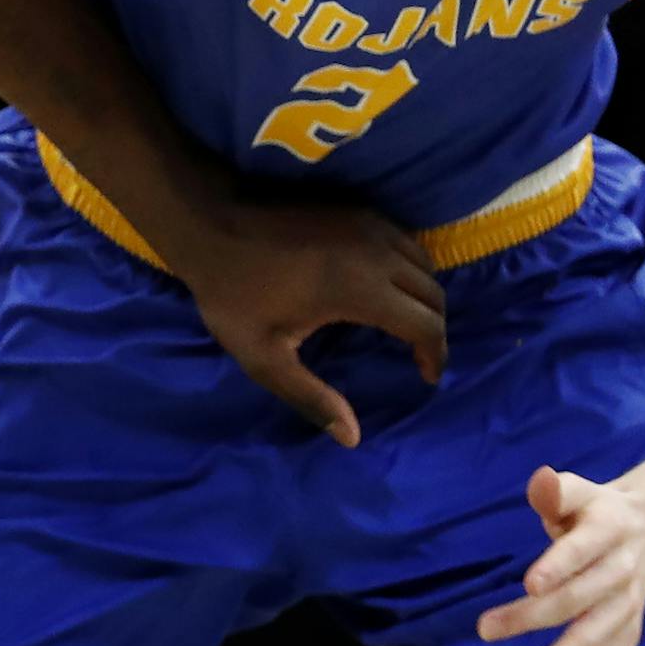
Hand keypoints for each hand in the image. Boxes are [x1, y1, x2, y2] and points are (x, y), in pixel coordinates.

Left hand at [182, 204, 446, 446]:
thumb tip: (352, 437)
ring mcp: (368, 224)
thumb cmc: (233, 294)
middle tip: (418, 354)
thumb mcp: (263, 358)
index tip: (426, 376)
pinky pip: (403, 238)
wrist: (209, 225)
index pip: (426, 326)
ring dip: (424, 293)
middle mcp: (376, 252)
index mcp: (361, 290)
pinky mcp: (356, 208)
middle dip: (434, 327)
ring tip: (407, 321)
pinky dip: (410, 264)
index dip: (435, 355)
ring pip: (423, 260)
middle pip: (433, 293)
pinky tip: (388, 283)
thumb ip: (310, 399)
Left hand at [477, 466, 644, 645]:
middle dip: (531, 618)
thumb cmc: (597, 510)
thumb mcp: (578, 489)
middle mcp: (620, 575)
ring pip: (590, 642)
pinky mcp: (626, 636)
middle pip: (576, 600)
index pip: (581, 551)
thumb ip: (555, 491)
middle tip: (484, 629)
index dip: (559, 565)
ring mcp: (625, 610)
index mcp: (606, 533)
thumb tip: (540, 481)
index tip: (531, 583)